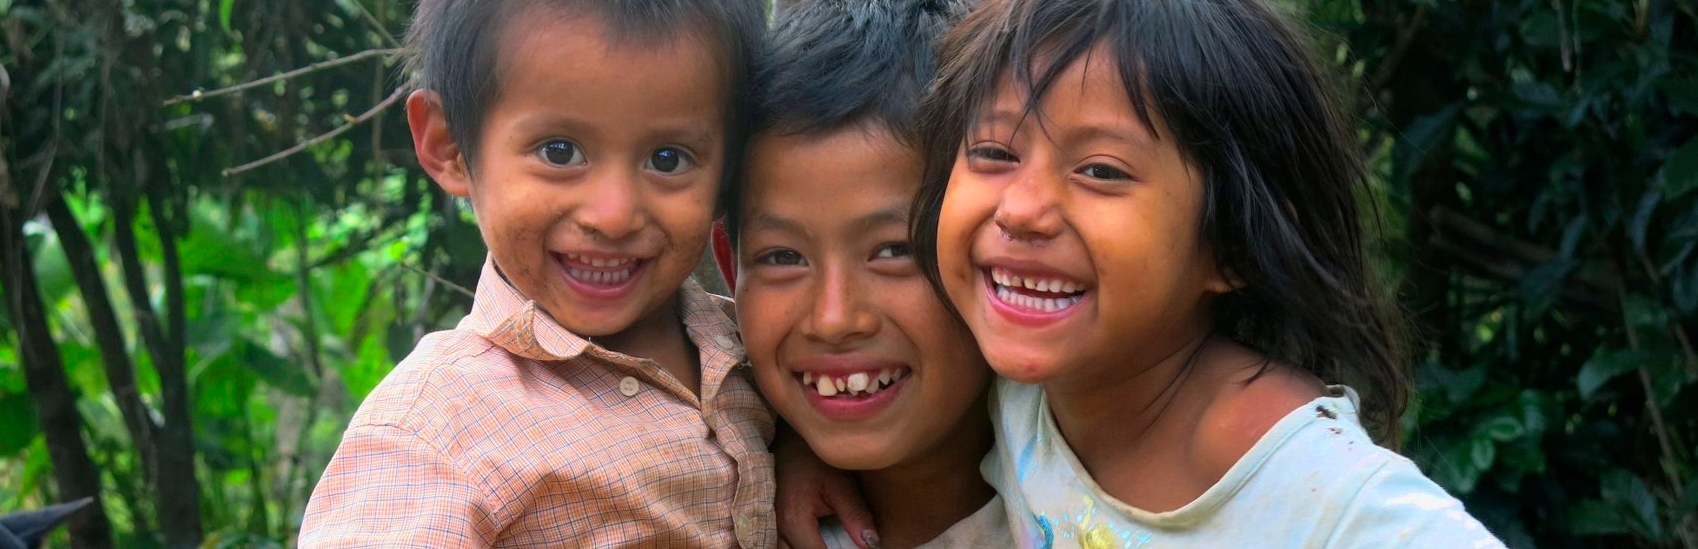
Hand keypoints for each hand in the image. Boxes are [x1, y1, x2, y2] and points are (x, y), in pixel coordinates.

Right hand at [773, 427, 877, 548]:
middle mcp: (776, 528)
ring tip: (826, 539)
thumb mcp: (839, 483)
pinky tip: (812, 538)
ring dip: (805, 547)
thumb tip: (872, 544)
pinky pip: (779, 545)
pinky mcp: (768, 523)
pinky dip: (794, 546)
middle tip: (839, 542)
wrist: (787, 443)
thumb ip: (855, 515)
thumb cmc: (813, 460)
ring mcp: (768, 526)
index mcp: (794, 520)